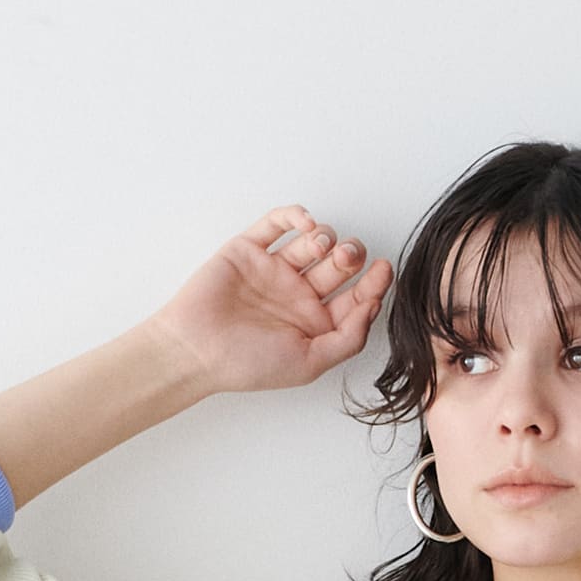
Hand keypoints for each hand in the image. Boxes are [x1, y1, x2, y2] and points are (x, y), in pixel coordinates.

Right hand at [147, 205, 393, 397]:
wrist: (195, 350)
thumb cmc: (247, 363)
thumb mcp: (309, 362)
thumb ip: (347, 339)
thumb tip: (373, 306)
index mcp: (315, 323)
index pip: (355, 297)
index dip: (374, 283)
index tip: (385, 270)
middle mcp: (298, 295)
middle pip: (339, 266)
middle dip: (351, 255)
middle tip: (348, 257)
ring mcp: (274, 270)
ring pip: (313, 241)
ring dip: (326, 237)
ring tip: (320, 246)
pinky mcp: (250, 249)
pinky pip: (277, 224)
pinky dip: (295, 216)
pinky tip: (305, 224)